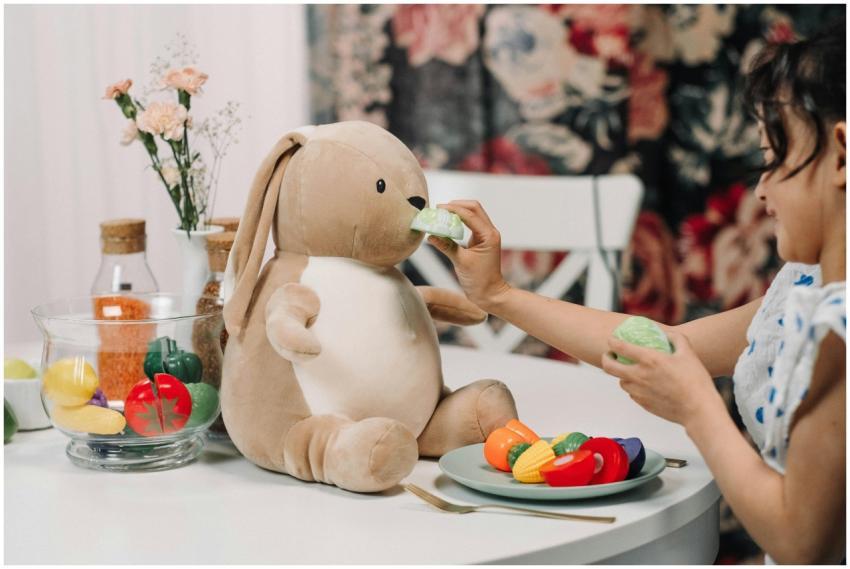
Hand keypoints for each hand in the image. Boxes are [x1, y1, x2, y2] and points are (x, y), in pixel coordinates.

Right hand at [427, 200, 510, 308]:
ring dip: (458, 212)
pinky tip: (448, 224)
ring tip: (442, 214)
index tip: (438, 208)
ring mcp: (486, 235)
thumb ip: (446, 246)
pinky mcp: (481, 240)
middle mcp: (490, 232)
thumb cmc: (480, 281)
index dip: (453, 209)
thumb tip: (431, 235)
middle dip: (457, 206)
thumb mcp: (460, 262)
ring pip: (473, 214)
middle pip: (474, 208)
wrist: (490, 294)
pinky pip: (470, 224)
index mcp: (488, 235)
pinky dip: (459, 221)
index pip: (470, 214)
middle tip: (439, 209)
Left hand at [600, 330, 723, 426]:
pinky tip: (644, 385)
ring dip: (622, 374)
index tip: (612, 340)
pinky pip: (632, 393)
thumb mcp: (688, 352)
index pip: (620, 347)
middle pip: (609, 366)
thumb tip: (666, 333)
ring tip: (630, 370)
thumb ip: (676, 338)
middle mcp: (639, 375)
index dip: (612, 341)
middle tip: (610, 355)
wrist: (698, 410)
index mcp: (649, 360)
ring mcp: (639, 391)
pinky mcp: (642, 403)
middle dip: (606, 358)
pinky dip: (634, 387)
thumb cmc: (695, 380)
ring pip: (620, 381)